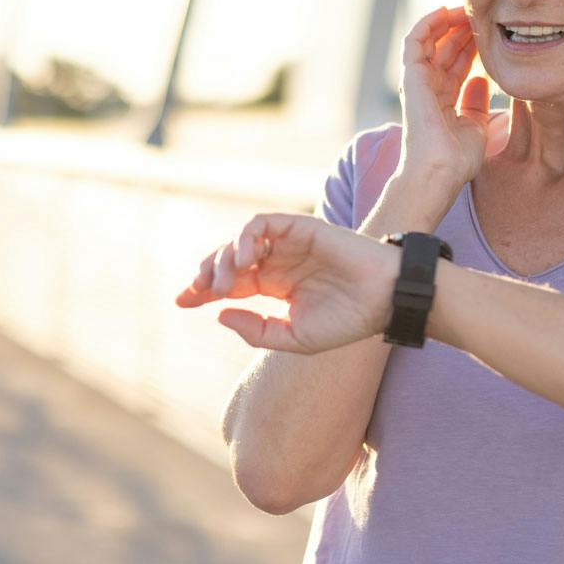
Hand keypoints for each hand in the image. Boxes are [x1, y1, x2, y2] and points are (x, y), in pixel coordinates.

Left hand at [172, 212, 400, 353]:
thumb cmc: (347, 321)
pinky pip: (261, 225)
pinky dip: (246, 238)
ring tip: (221, 283)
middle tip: (196, 292)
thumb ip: (256, 330)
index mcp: (274, 288)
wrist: (384, 300)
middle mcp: (277, 263)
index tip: (179, 301)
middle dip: (204, 275)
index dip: (200, 291)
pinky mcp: (300, 227)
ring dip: (222, 259)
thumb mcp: (294, 337)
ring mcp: (287, 244)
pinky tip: (244, 262)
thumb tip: (218, 314)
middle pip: (226, 261)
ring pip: (239, 241)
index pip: (228, 285)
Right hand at [398, 5, 503, 185]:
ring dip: (448, 22)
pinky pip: (415, 40)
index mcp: (443, 101)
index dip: (473, 46)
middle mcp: (428, 89)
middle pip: (445, 50)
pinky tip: (446, 10)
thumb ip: (477, 103)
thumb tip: (480, 79)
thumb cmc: (456, 159)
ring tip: (467, 7)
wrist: (439, 170)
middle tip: (484, 14)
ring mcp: (418, 81)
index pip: (457, 65)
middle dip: (464, 30)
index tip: (491, 32)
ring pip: (431, 40)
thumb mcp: (476, 127)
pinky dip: (428, 22)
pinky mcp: (411, 75)